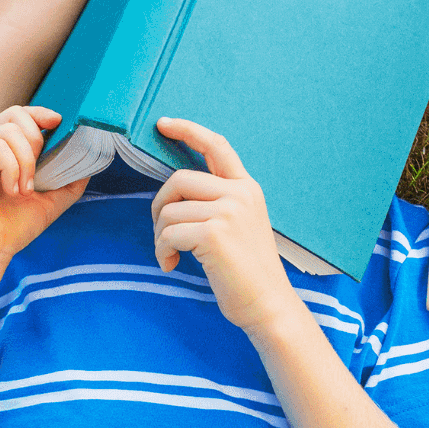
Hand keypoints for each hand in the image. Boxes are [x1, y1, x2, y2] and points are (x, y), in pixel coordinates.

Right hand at [0, 105, 87, 275]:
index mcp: (0, 152)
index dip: (39, 113)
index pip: (18, 116)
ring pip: (8, 131)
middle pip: (14, 114)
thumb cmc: (12, 229)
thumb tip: (90, 160)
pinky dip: (11, 168)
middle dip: (36, 140)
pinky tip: (10, 191)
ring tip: (23, 191)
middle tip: (37, 176)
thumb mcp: (50, 201)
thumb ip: (68, 180)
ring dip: (26, 162)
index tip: (58, 122)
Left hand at [149, 117, 300, 331]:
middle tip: (163, 233)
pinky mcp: (213, 233)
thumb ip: (217, 202)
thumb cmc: (247, 272)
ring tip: (172, 255)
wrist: (268, 304)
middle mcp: (239, 194)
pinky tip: (171, 265)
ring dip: (161, 236)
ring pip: (170, 210)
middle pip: (178, 179)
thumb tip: (174, 192)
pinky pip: (168, 233)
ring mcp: (228, 212)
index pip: (216, 145)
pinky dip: (162, 251)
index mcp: (247, 188)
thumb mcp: (240, 225)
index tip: (163, 123)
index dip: (187, 129)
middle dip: (160, 206)